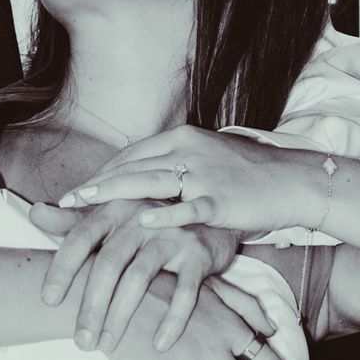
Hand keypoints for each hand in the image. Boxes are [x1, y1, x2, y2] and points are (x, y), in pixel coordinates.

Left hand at [27, 196, 241, 352]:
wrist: (209, 217)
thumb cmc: (149, 223)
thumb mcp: (113, 218)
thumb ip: (73, 221)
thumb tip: (34, 213)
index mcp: (115, 209)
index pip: (80, 237)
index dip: (63, 268)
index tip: (48, 300)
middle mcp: (141, 218)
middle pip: (109, 263)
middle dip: (91, 305)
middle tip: (80, 341)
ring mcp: (172, 235)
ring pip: (141, 278)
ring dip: (122, 316)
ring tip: (107, 346)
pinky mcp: (199, 255)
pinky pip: (185, 292)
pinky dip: (172, 320)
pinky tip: (159, 345)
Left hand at [60, 125, 311, 235]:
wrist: (294, 180)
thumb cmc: (249, 174)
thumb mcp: (208, 159)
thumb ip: (175, 165)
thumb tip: (144, 180)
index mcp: (183, 139)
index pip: (132, 154)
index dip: (102, 171)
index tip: (76, 188)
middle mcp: (189, 150)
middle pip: (132, 166)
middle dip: (95, 184)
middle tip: (66, 199)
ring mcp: (205, 174)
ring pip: (150, 181)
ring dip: (112, 194)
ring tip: (84, 204)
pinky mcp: (223, 198)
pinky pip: (190, 206)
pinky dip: (165, 213)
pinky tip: (141, 220)